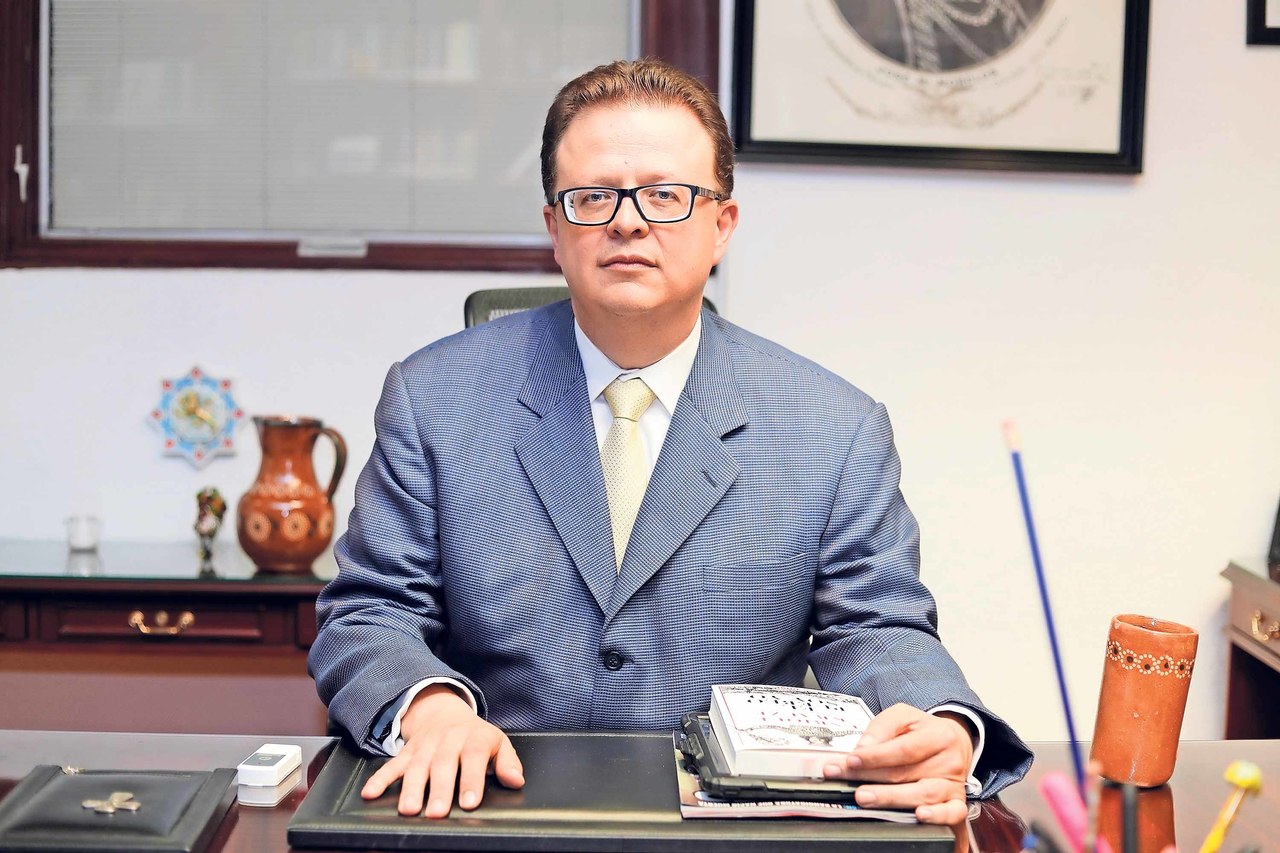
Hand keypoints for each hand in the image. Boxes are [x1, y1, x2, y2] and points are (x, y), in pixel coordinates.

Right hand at [360, 685, 524, 817]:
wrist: (444, 713)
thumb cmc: (475, 737)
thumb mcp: (497, 743)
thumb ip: (508, 762)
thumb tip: (516, 780)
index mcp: (474, 739)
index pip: (474, 757)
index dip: (472, 779)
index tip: (470, 802)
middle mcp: (448, 742)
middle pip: (443, 765)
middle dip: (439, 789)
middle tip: (437, 812)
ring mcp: (425, 747)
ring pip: (416, 767)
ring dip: (410, 788)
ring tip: (408, 809)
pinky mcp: (406, 753)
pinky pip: (391, 765)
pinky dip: (380, 779)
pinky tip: (370, 794)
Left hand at [823, 703, 972, 824]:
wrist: (954, 743)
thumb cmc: (923, 731)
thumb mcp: (903, 716)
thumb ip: (882, 727)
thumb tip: (863, 748)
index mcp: (937, 735)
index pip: (903, 748)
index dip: (875, 756)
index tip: (851, 760)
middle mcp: (948, 760)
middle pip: (907, 773)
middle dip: (872, 778)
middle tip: (849, 783)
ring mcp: (953, 783)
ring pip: (923, 794)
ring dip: (891, 798)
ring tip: (867, 797)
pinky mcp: (957, 801)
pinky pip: (952, 813)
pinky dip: (937, 816)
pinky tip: (920, 815)